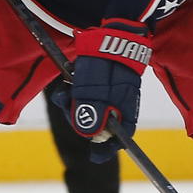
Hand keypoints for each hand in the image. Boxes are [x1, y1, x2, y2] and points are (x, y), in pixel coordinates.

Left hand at [70, 19, 151, 154]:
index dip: (107, 148)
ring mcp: (107, 93)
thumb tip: (89, 135)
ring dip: (73, 106)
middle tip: (70, 107)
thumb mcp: (97, 93)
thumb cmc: (106, 66)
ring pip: (87, 110)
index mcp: (126, 111)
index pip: (120, 137)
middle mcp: (117, 105)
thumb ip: (92, 114)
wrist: (110, 35)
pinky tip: (66, 87)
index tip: (95, 157)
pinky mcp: (96, 83)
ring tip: (66, 93)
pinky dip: (73, 94)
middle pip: (99, 125)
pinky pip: (83, 96)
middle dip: (81, 120)